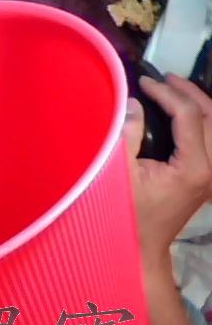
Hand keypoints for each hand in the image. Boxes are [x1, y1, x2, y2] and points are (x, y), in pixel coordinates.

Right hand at [124, 75, 211, 271]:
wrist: (143, 246)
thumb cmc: (129, 214)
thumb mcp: (122, 175)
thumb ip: (128, 137)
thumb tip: (132, 104)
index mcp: (194, 166)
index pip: (189, 115)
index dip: (166, 94)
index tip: (144, 82)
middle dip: (188, 91)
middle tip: (164, 78)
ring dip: (199, 104)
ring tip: (176, 89)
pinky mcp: (206, 177)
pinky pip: (211, 139)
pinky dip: (200, 120)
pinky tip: (183, 114)